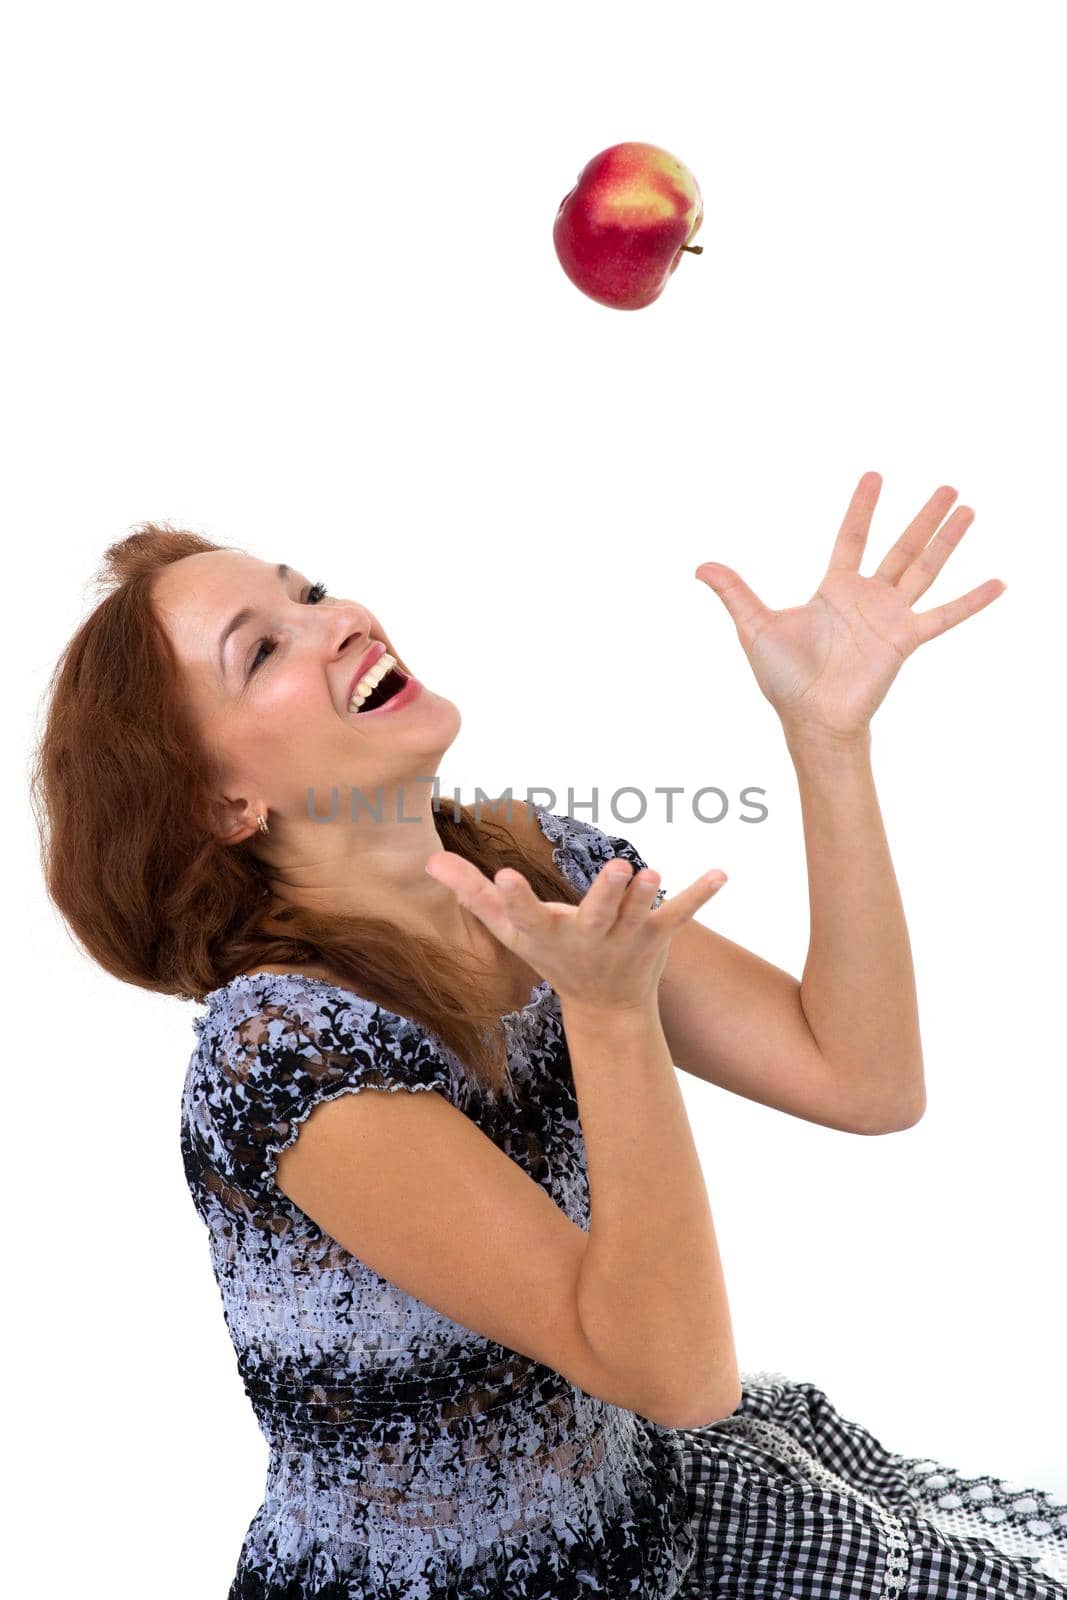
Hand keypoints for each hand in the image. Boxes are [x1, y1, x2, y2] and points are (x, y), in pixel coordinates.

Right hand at [424, 852, 727, 1012]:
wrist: (605, 1009)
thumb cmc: (551, 955)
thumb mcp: (509, 930)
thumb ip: (471, 893)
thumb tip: (427, 859)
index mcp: (546, 936)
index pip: (525, 916)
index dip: (513, 898)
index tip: (503, 876)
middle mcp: (587, 939)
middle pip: (594, 916)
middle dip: (606, 894)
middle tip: (620, 868)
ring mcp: (625, 940)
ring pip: (637, 916)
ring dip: (645, 897)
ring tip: (654, 872)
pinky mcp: (657, 936)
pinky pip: (679, 915)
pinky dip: (700, 895)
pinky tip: (722, 873)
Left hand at [694, 472, 1006, 742]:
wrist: (809, 717)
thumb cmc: (783, 678)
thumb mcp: (754, 626)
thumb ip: (735, 592)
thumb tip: (699, 566)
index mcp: (834, 590)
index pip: (852, 537)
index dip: (863, 507)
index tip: (875, 475)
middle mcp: (867, 599)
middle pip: (901, 548)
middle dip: (923, 517)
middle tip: (948, 487)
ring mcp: (890, 618)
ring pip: (924, 569)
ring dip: (947, 540)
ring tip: (968, 510)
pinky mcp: (905, 640)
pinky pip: (944, 616)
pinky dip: (972, 601)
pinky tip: (998, 582)